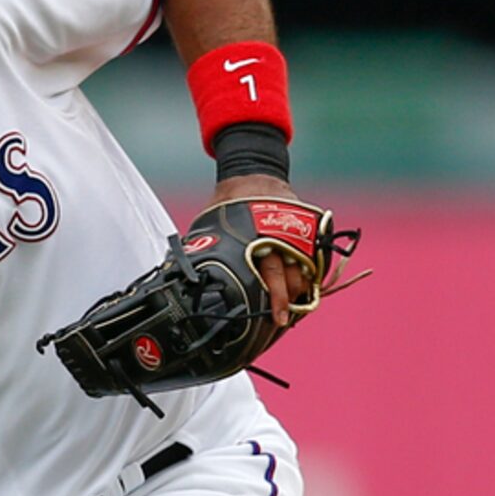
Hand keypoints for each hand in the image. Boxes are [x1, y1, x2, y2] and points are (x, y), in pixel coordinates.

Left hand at [210, 175, 313, 327]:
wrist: (253, 174)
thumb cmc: (227, 206)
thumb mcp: (210, 229)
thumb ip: (205, 254)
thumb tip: (183, 283)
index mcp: (252, 239)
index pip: (264, 277)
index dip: (269, 302)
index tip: (266, 321)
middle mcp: (276, 238)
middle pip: (286, 278)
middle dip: (284, 303)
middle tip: (280, 321)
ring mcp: (294, 234)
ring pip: (302, 271)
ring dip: (297, 293)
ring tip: (289, 309)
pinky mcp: (305, 230)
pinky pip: (311, 260)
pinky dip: (307, 277)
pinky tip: (301, 292)